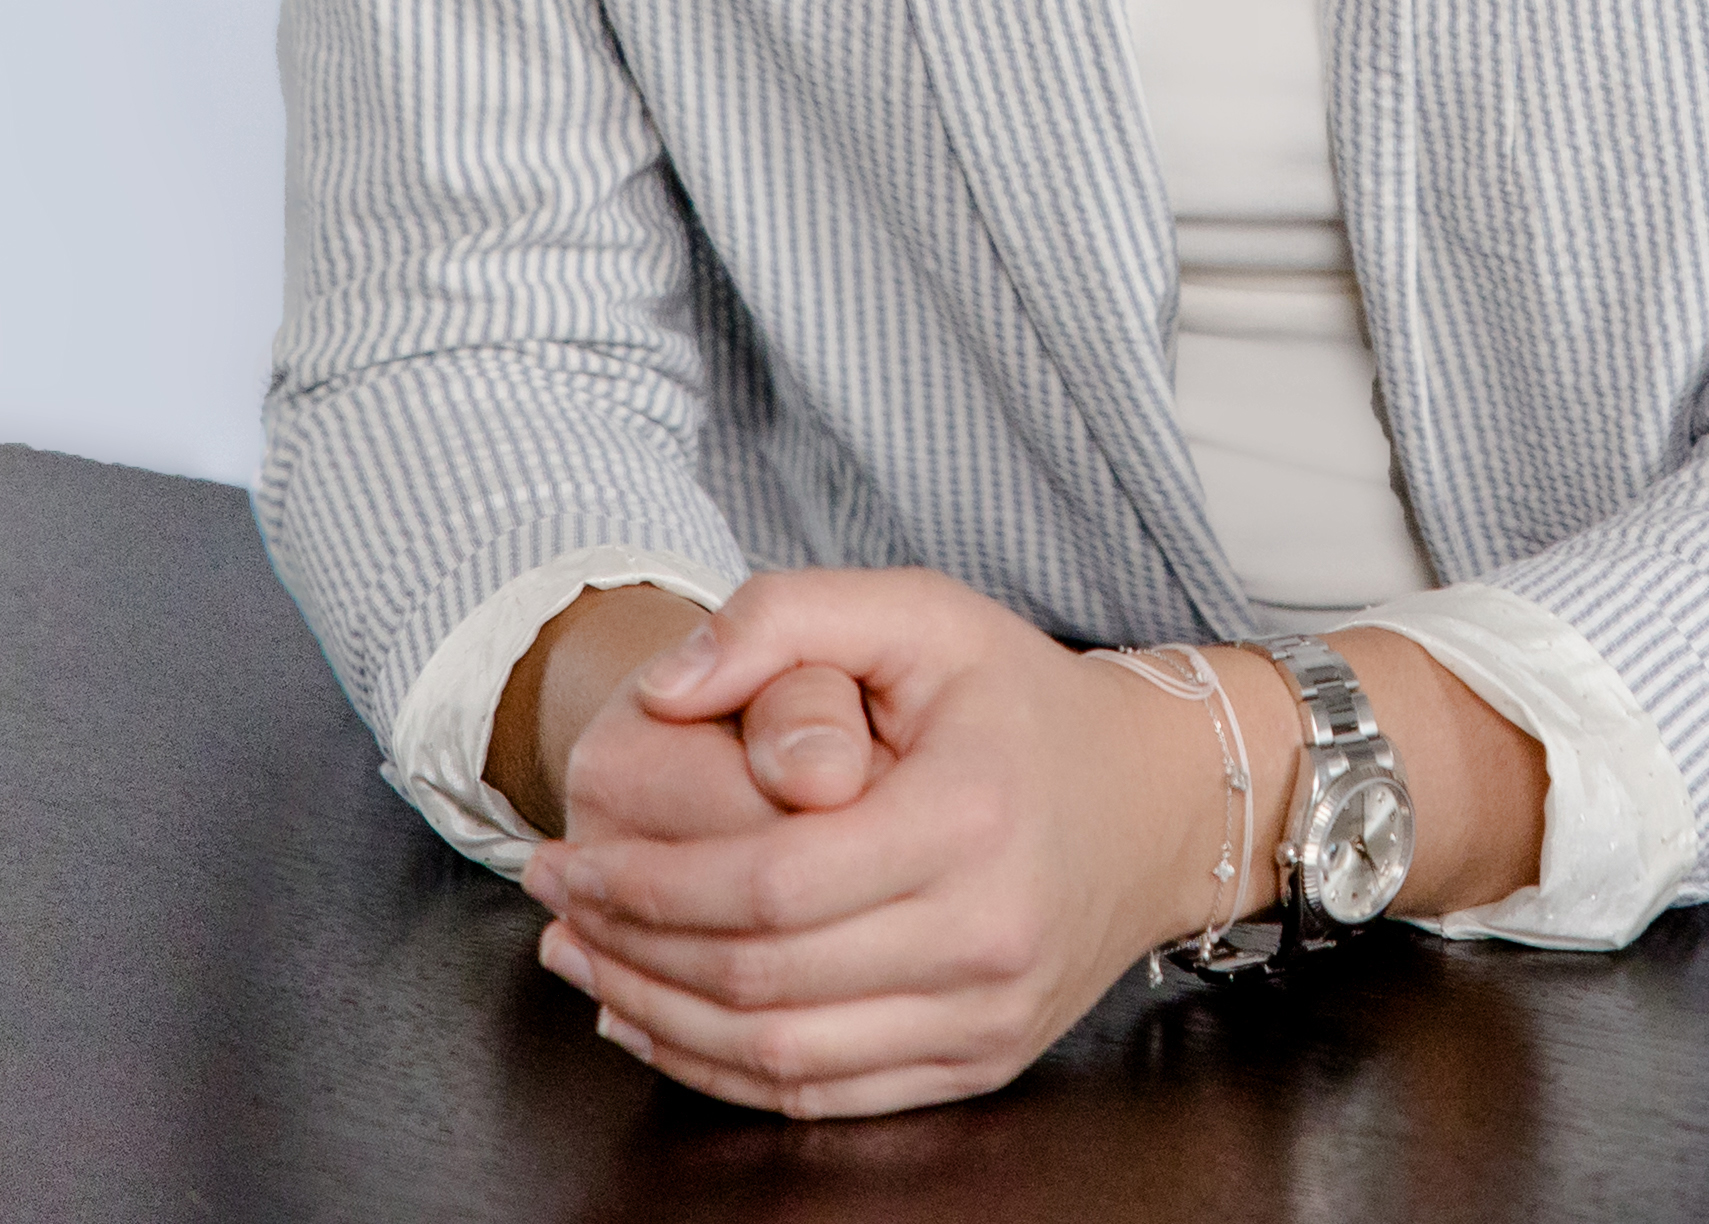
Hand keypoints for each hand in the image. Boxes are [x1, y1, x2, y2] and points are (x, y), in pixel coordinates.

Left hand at [523, 567, 1243, 1118]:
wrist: (1155, 804)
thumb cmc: (1021, 701)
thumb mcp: (922, 610)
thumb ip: (788, 616)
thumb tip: (666, 688)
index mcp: (970, 818)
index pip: (771, 884)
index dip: (648, 883)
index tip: (566, 854)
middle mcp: (988, 934)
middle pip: (764, 981)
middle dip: (630, 947)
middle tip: (553, 902)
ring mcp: (988, 1015)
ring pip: (781, 1059)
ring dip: (657, 1018)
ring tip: (583, 958)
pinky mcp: (979, 1064)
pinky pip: (824, 1097)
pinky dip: (721, 1072)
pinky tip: (657, 1018)